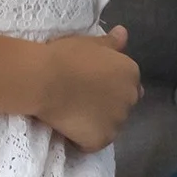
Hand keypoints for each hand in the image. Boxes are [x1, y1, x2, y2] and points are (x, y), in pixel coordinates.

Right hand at [34, 26, 140, 151]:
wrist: (45, 79)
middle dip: (107, 105)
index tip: (90, 84)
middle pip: (121, 106)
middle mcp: (131, 97)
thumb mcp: (90, 42)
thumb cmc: (66, 56)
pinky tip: (67, 128)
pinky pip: (93, 143)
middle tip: (81, 99)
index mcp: (130, 72)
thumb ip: (111, 43)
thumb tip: (123, 33)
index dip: (108, 85)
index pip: (128, 84)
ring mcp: (117, 122)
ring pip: (109, 126)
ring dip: (96, 123)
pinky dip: (82, 139)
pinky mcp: (101, 140)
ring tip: (73, 114)